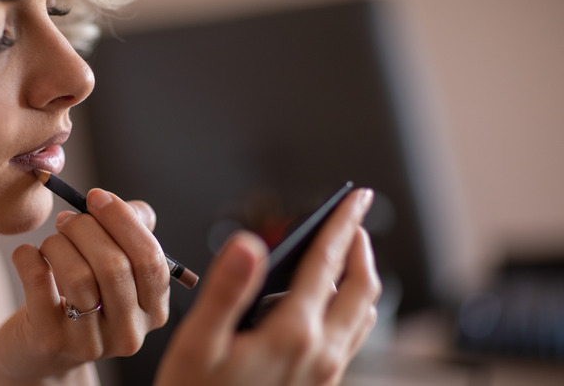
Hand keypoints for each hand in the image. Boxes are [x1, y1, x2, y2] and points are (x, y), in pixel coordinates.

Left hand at [0, 189, 169, 382]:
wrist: (39, 352)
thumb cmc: (81, 297)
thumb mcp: (113, 268)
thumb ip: (131, 232)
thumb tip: (129, 207)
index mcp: (153, 311)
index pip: (150, 261)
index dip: (124, 221)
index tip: (97, 197)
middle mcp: (128, 333)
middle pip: (115, 266)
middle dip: (86, 229)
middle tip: (66, 220)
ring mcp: (90, 343)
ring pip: (79, 276)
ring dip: (58, 244)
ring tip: (51, 242)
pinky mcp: (50, 342)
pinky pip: (39, 284)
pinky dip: (29, 257)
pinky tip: (27, 254)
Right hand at [154, 189, 379, 385]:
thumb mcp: (200, 342)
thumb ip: (227, 290)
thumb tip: (249, 244)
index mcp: (293, 332)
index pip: (328, 262)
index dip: (342, 223)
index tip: (354, 197)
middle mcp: (320, 352)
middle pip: (361, 287)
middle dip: (360, 246)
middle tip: (353, 219)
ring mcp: (325, 372)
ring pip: (363, 314)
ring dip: (361, 277)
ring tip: (349, 254)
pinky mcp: (321, 384)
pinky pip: (352, 337)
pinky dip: (353, 306)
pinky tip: (332, 302)